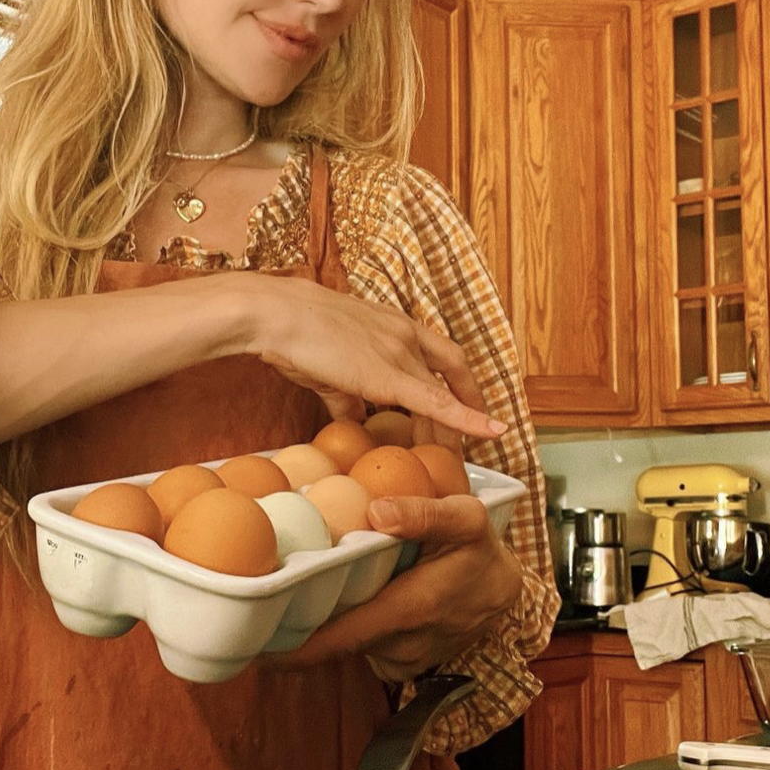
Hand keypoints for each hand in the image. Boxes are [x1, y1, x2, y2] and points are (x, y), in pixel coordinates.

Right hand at [236, 274, 505, 441]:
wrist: (277, 316)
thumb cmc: (292, 334)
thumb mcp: (327, 366)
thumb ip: (345, 395)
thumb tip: (353, 419)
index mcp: (393, 324)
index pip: (439, 354)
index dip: (457, 380)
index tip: (465, 400)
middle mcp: (406, 334)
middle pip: (449, 376)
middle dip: (463, 406)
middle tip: (464, 439)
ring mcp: (401, 353)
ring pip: (443, 395)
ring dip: (456, 425)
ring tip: (462, 453)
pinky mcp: (391, 376)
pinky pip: (438, 403)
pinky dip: (468, 419)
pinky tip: (492, 432)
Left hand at [266, 492, 523, 681]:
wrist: (506, 588)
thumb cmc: (478, 547)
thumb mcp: (465, 517)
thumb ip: (423, 513)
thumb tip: (375, 509)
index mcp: (414, 607)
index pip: (347, 637)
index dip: (302, 649)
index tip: (261, 651)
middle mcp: (407, 644)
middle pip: (340, 643)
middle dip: (299, 634)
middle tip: (259, 618)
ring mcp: (407, 659)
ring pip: (351, 647)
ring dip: (325, 630)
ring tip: (298, 602)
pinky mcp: (407, 664)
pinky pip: (366, 650)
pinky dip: (349, 632)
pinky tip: (343, 605)